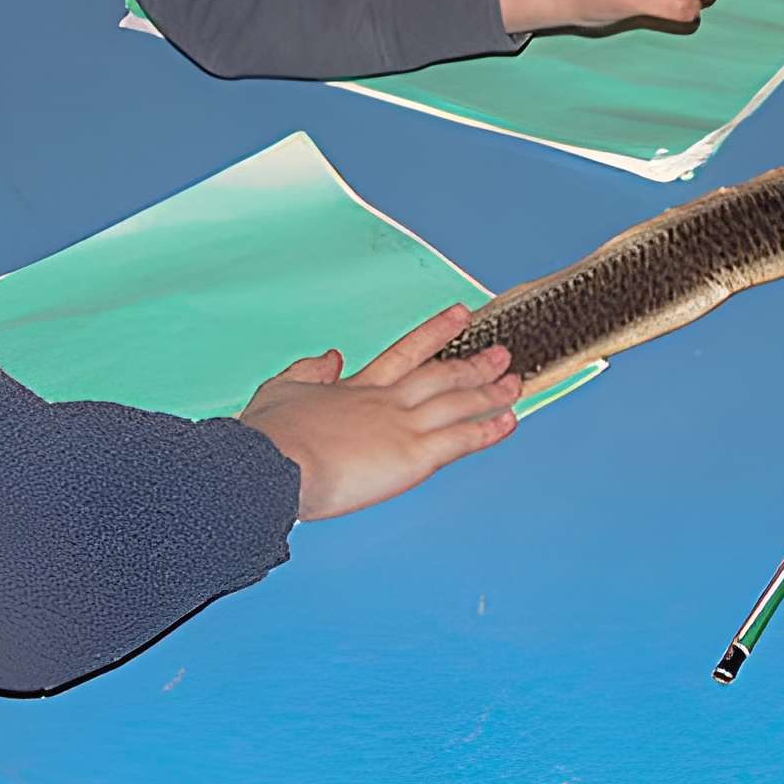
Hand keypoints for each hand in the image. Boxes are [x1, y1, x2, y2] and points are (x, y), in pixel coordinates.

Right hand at [240, 305, 518, 519]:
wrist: (271, 467)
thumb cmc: (268, 439)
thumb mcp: (278, 390)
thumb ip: (306, 372)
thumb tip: (331, 356)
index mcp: (355, 388)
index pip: (405, 354)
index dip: (436, 333)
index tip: (460, 316)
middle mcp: (386, 402)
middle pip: (441, 375)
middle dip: (475, 363)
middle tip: (502, 353)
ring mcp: (403, 426)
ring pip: (459, 402)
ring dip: (491, 391)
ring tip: (515, 382)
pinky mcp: (413, 456)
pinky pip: (461, 440)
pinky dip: (488, 429)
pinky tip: (509, 420)